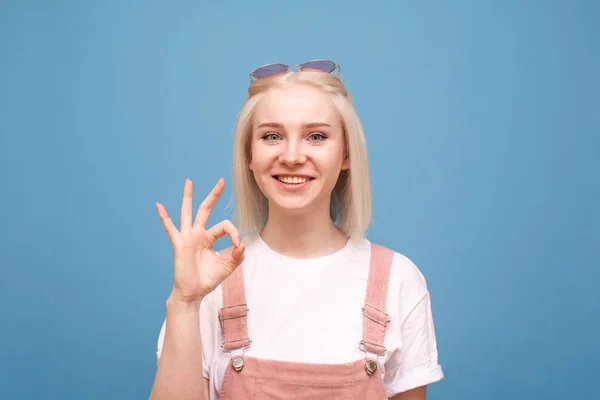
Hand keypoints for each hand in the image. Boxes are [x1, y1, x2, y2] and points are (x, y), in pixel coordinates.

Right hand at [155, 178, 244, 302]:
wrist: (193, 293)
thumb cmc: (208, 279)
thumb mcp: (227, 267)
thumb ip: (237, 255)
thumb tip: (243, 244)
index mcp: (210, 238)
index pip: (225, 226)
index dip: (234, 232)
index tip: (238, 245)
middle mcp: (198, 234)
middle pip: (206, 209)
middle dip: (214, 195)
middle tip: (222, 180)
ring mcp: (188, 237)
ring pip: (188, 212)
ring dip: (188, 196)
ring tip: (189, 181)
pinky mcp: (180, 243)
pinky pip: (170, 228)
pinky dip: (164, 217)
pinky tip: (159, 205)